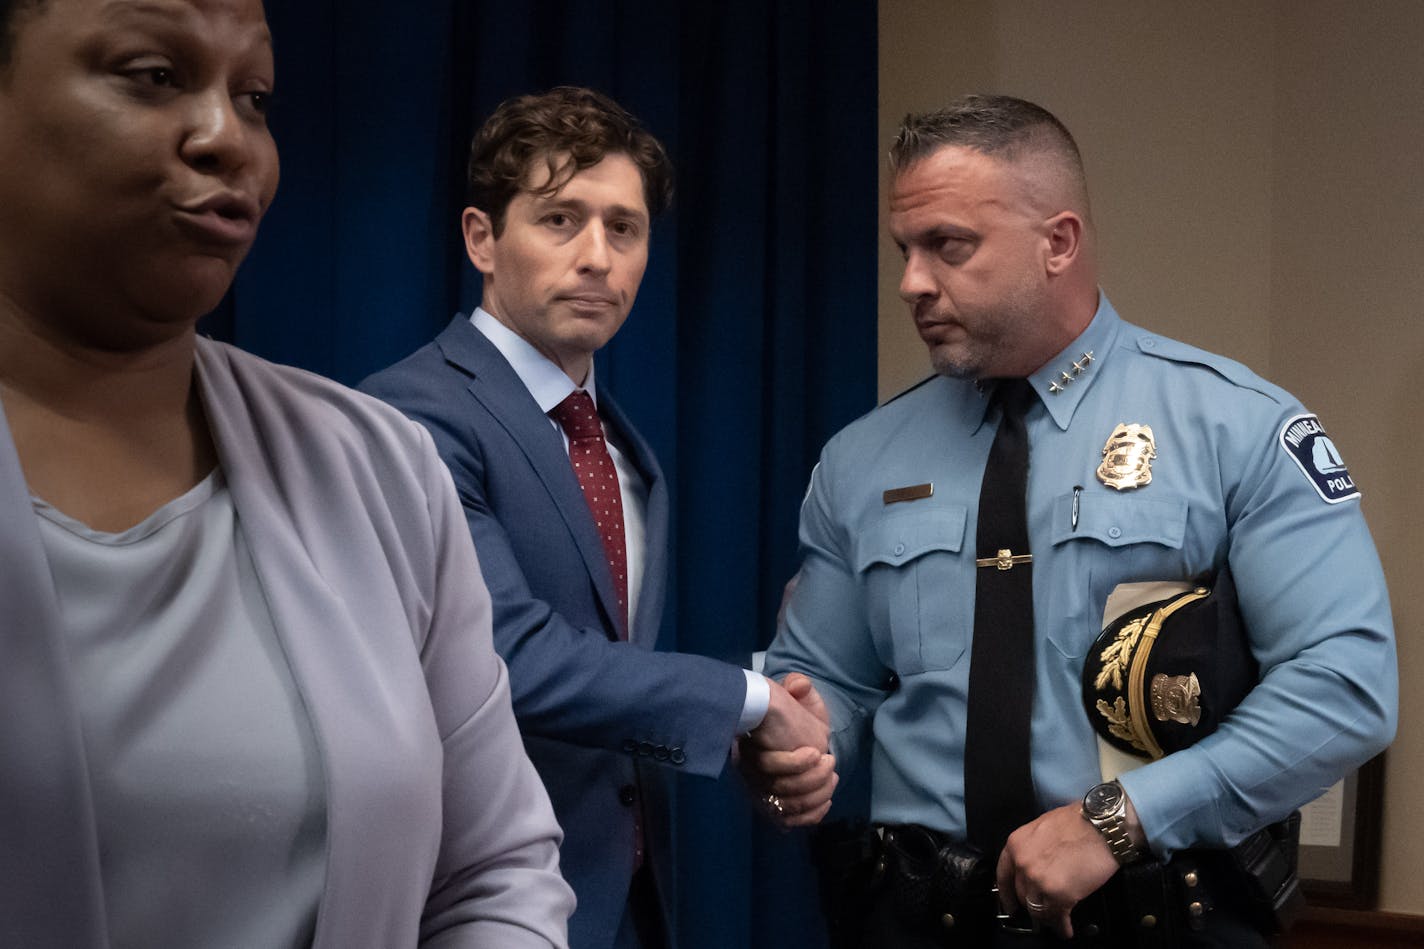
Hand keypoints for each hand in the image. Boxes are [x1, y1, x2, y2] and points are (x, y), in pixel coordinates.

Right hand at [737, 673, 835, 826]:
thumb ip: (798, 686)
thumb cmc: (787, 709)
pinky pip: (788, 821)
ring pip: (788, 806)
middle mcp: (751, 772)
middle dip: (813, 779)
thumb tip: (798, 685)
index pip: (766, 764)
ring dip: (816, 793)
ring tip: (831, 776)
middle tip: (829, 762)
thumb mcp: (794, 693)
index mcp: (752, 746)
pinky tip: (825, 803)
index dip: (795, 764)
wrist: (780, 728)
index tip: (817, 752)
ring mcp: (760, 791)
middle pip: (781, 788)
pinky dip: (809, 815)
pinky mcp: (773, 806)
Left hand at [995, 802, 1127, 938]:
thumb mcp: (1043, 827)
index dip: (1006, 894)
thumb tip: (1038, 864)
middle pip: (1022, 895)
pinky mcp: (1059, 895)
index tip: (1010, 905)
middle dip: (1032, 904)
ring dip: (1047, 917)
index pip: (1003, 876)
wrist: (1102, 826)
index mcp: (1016, 845)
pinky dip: (1061, 926)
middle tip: (1042, 909)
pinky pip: (1056, 917)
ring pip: (1037, 909)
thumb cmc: (1079, 821)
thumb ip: (1034, 848)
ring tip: (1055, 920)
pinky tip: (1066, 929)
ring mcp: (1039, 881)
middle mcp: (1023, 864)